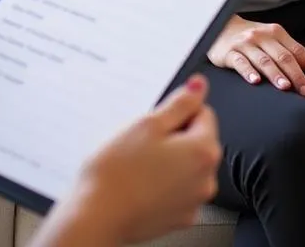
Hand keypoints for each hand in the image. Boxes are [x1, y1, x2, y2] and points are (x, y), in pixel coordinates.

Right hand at [61, 76, 221, 244]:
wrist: (98, 216)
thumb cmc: (119, 172)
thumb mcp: (148, 124)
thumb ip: (180, 103)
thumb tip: (199, 86)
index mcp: (204, 151)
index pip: (203, 112)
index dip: (176, 112)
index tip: (156, 122)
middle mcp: (207, 179)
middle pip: (196, 140)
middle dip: (173, 136)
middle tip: (143, 142)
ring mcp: (194, 202)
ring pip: (186, 165)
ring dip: (168, 159)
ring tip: (139, 164)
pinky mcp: (179, 217)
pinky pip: (177, 188)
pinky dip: (163, 182)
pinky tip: (140, 182)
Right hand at [207, 16, 304, 94]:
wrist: (219, 27)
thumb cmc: (250, 37)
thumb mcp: (273, 39)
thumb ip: (294, 52)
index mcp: (274, 32)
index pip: (293, 51)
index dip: (304, 69)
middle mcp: (260, 36)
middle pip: (281, 56)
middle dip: (294, 74)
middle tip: (304, 92)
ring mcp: (244, 44)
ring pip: (263, 60)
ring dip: (275, 74)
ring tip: (285, 87)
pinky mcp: (229, 52)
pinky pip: (240, 62)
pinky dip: (248, 71)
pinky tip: (255, 81)